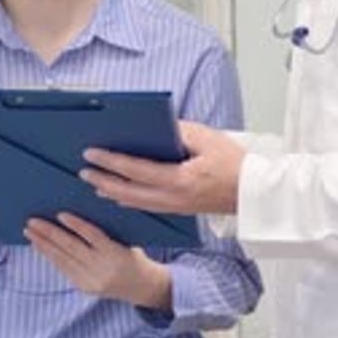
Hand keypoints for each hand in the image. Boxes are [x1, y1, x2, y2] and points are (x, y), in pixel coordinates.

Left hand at [24, 213, 171, 308]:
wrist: (143, 287)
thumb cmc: (134, 256)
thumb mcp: (127, 241)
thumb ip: (107, 231)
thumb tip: (80, 214)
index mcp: (117, 254)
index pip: (93, 236)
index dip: (76, 225)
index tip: (60, 214)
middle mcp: (102, 269)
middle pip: (72, 248)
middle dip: (49, 234)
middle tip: (32, 221)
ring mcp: (92, 280)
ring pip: (63, 260)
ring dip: (44, 245)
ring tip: (30, 232)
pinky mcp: (84, 287)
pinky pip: (64, 269)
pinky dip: (50, 256)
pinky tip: (40, 246)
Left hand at [79, 120, 243, 214]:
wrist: (252, 192)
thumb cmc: (234, 164)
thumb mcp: (207, 139)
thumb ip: (180, 132)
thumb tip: (157, 128)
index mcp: (179, 179)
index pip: (136, 170)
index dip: (111, 161)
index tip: (92, 154)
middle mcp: (173, 197)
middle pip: (128, 192)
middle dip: (104, 181)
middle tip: (84, 171)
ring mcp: (175, 206)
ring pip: (135, 203)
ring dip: (112, 193)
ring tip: (95, 185)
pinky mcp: (179, 210)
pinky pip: (147, 207)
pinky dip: (129, 201)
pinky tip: (120, 198)